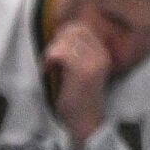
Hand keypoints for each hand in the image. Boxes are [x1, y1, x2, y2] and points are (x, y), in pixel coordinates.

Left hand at [42, 22, 110, 146]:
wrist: (86, 121)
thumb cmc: (78, 98)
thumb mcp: (79, 69)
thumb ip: (75, 52)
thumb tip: (60, 35)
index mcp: (102, 51)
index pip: (82, 28)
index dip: (63, 35)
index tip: (55, 52)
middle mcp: (101, 54)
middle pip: (74, 30)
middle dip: (56, 41)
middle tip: (49, 59)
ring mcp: (94, 62)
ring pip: (66, 40)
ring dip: (51, 51)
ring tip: (48, 65)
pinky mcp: (82, 71)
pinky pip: (61, 53)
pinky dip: (49, 59)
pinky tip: (47, 70)